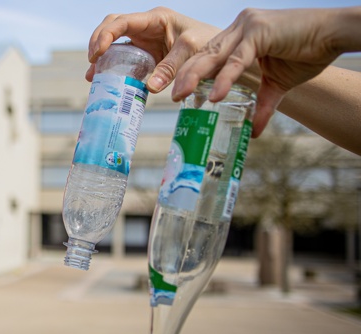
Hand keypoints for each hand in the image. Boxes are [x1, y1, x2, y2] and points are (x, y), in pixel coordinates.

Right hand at [87, 7, 220, 92]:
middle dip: (97, 41)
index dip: (105, 34)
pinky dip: (112, 68)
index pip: (122, 21)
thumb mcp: (192, 52)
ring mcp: (144, 40)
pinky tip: (103, 80)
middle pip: (112, 26)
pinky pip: (122, 57)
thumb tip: (151, 87)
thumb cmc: (209, 43)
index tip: (97, 53)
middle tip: (92, 62)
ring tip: (92, 75)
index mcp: (155, 19)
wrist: (221, 52)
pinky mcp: (145, 54)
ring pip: (114, 42)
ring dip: (101, 57)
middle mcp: (146, 26)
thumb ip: (172, 67)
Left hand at [172, 7, 359, 137]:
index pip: (207, 56)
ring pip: (214, 55)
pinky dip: (225, 78)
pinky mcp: (260, 32)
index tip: (177, 94)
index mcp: (238, 37)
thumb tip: (252, 133)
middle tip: (170, 97)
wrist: (335, 35)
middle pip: (203, 54)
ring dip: (194, 77)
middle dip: (183, 76)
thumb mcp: (277, 85)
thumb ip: (262, 105)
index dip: (190, 74)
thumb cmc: (307, 53)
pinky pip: (238, 60)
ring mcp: (247, 27)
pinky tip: (215, 95)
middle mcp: (238, 28)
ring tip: (180, 96)